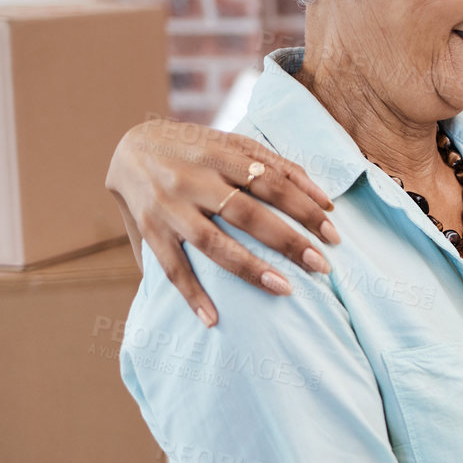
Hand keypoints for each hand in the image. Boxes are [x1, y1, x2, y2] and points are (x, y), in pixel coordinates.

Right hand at [105, 118, 339, 325]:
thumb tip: (326, 202)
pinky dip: (191, 294)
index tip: (333, 233)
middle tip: (322, 266)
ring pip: (212, 242)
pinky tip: (213, 319)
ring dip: (249, 268)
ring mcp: (169, 207)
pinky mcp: (151, 230)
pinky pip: (172, 267)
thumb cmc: (197, 149)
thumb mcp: (234, 143)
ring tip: (284, 290)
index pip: (271, 182)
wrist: (130, 147)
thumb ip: (279, 167)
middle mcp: (193, 179)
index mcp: (219, 154)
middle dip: (287, 241)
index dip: (304, 207)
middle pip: (246, 213)